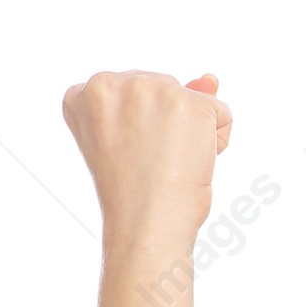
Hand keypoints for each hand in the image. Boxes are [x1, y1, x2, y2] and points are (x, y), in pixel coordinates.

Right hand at [61, 68, 232, 248]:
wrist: (146, 227)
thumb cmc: (134, 196)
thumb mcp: (131, 139)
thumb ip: (162, 101)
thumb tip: (210, 79)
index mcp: (84, 93)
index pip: (128, 95)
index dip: (139, 129)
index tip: (128, 154)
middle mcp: (112, 82)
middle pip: (161, 87)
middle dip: (166, 123)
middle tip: (151, 163)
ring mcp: (151, 90)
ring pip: (190, 99)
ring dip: (191, 130)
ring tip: (169, 163)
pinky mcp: (188, 104)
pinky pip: (221, 113)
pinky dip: (217, 139)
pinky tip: (194, 162)